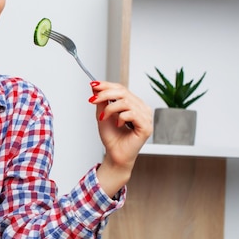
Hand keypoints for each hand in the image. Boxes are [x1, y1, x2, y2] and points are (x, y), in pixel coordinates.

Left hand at [87, 81, 152, 195]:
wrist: (114, 154)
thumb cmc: (112, 137)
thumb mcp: (103, 114)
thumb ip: (101, 100)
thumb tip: (95, 86)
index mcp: (134, 104)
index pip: (122, 88)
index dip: (107, 85)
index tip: (93, 85)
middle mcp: (142, 108)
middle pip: (123, 92)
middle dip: (105, 94)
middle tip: (92, 100)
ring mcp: (146, 117)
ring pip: (126, 102)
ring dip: (110, 108)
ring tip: (103, 117)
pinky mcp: (146, 127)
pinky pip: (132, 114)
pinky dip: (121, 117)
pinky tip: (117, 124)